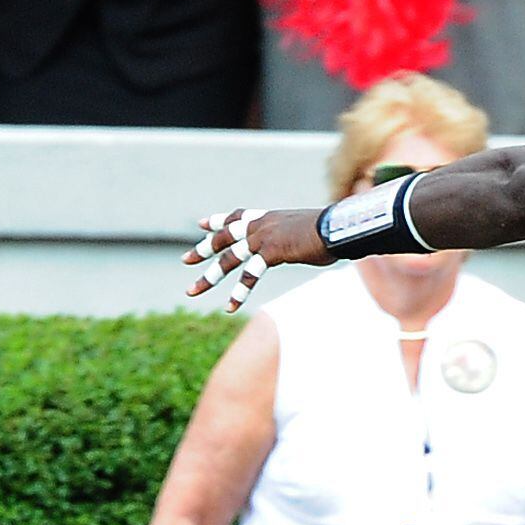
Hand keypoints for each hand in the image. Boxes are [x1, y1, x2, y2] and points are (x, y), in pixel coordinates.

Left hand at [184, 206, 331, 309]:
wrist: (339, 228)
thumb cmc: (333, 231)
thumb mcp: (310, 232)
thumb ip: (298, 239)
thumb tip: (308, 244)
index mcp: (270, 218)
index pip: (237, 217)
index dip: (218, 221)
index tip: (201, 224)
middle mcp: (262, 225)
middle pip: (224, 237)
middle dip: (203, 250)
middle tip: (185, 260)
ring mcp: (264, 237)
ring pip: (228, 258)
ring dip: (209, 277)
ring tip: (191, 291)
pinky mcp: (271, 252)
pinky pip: (249, 275)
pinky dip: (238, 293)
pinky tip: (228, 307)